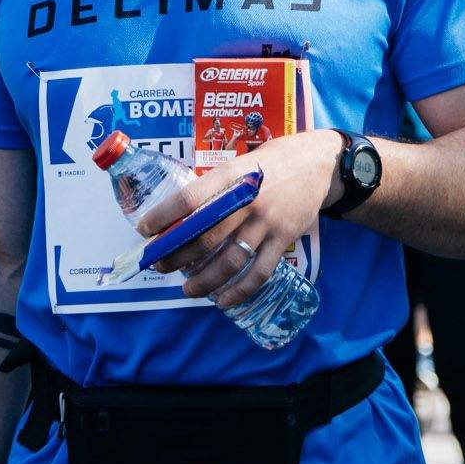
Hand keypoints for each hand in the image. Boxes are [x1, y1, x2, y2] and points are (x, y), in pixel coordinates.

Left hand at [145, 130, 342, 308]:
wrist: (319, 163)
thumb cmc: (271, 163)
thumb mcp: (241, 163)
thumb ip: (216, 188)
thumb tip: (181, 217)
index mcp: (231, 176)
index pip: (189, 199)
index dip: (163, 217)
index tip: (145, 230)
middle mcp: (247, 200)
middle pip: (204, 236)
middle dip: (176, 255)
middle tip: (159, 266)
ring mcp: (267, 222)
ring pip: (229, 259)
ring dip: (204, 280)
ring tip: (187, 290)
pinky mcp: (284, 239)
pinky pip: (259, 272)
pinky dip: (239, 290)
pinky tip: (223, 300)